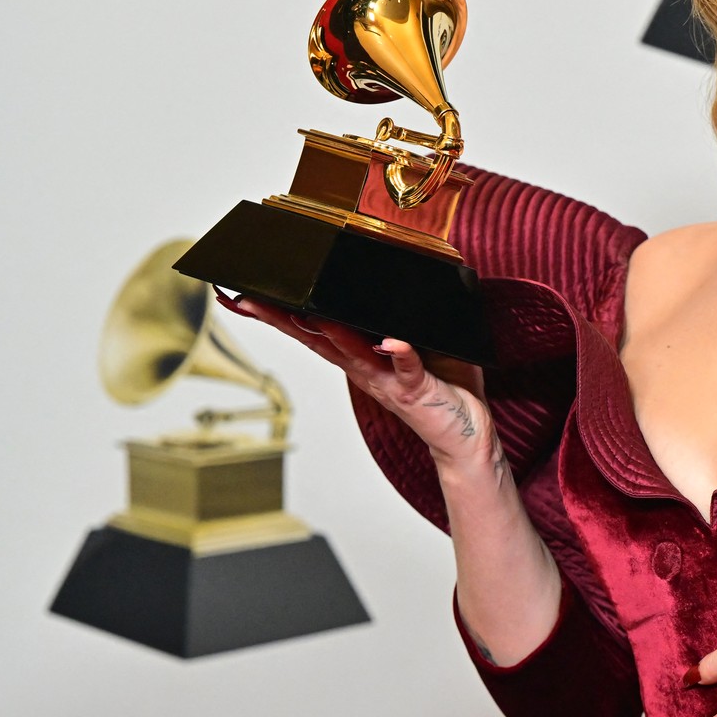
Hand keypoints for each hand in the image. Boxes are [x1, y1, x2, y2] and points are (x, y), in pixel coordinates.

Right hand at [218, 293, 500, 475]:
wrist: (467, 435)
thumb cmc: (446, 386)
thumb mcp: (421, 342)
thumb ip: (403, 319)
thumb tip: (395, 281)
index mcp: (362, 355)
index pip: (315, 329)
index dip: (282, 314)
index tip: (249, 297)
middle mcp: (365, 368)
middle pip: (316, 339)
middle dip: (282, 320)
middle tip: (249, 300)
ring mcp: (387, 380)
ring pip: (352, 352)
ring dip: (331, 331)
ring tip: (307, 310)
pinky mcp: (416, 389)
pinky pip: (407, 368)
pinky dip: (400, 353)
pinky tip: (392, 340)